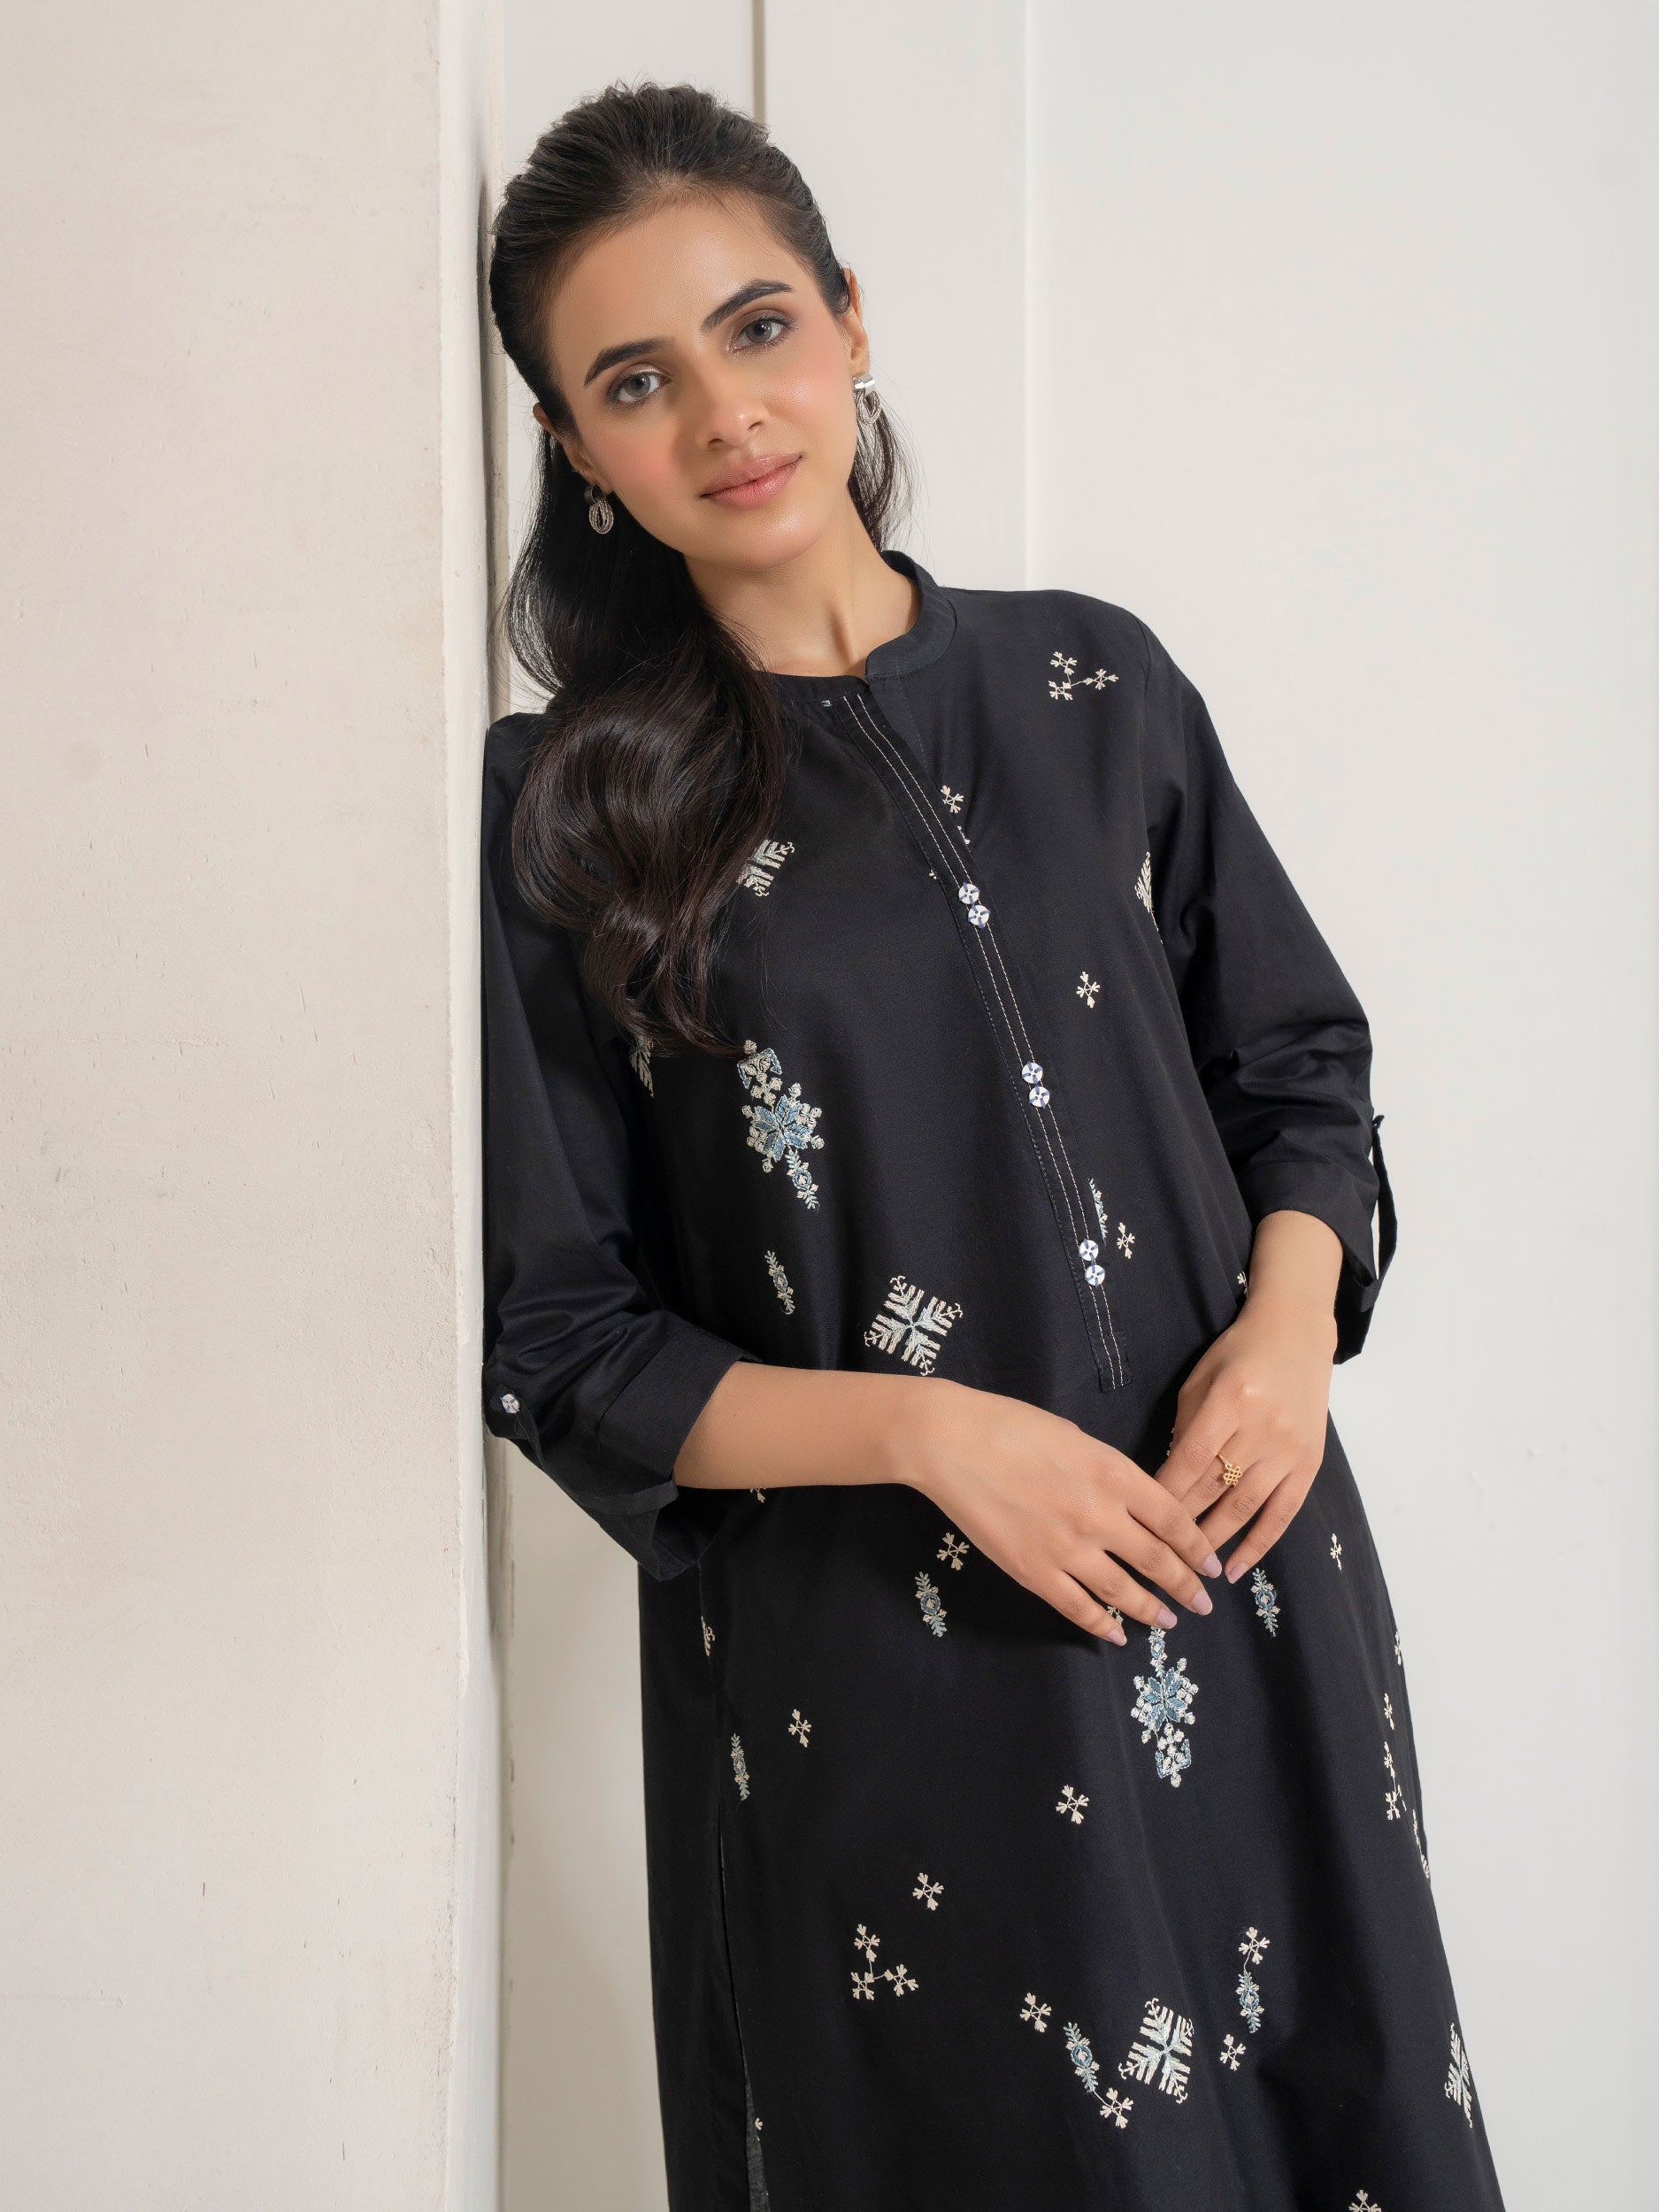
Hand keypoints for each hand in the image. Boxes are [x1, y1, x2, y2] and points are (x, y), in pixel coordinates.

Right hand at [898, 1380, 1222, 1643]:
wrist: (950, 1442)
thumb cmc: (1011, 1425)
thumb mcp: (1077, 1437)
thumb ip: (1111, 1473)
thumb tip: (1134, 1502)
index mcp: (1115, 1474)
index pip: (1174, 1521)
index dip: (1198, 1548)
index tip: (1212, 1565)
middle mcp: (1101, 1516)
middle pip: (1158, 1560)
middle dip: (1187, 1586)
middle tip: (1204, 1603)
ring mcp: (1067, 1548)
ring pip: (1124, 1592)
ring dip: (1152, 1610)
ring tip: (1169, 1621)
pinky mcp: (1034, 1572)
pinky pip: (1078, 1608)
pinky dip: (1103, 1626)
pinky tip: (1117, 1635)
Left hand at [1155, 1213, 1341, 1582]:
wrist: (1297, 1334)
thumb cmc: (1239, 1353)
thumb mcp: (1201, 1378)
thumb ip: (1186, 1427)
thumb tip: (1168, 1480)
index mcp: (1232, 1400)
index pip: (1191, 1459)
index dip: (1165, 1494)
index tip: (1141, 1523)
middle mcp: (1263, 1428)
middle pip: (1216, 1487)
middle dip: (1183, 1525)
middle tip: (1156, 1557)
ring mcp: (1290, 1449)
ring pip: (1246, 1507)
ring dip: (1215, 1542)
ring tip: (1190, 1571)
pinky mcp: (1310, 1464)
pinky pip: (1283, 1513)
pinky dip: (1259, 1544)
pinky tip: (1236, 1567)